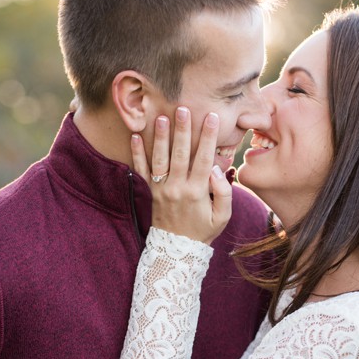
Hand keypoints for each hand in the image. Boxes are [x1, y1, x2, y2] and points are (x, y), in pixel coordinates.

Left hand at [130, 106, 231, 243]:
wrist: (177, 250)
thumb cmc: (203, 230)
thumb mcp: (222, 216)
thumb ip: (223, 192)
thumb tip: (215, 169)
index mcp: (197, 191)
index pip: (203, 158)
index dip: (207, 137)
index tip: (211, 117)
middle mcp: (177, 188)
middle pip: (180, 154)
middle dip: (182, 130)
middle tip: (183, 108)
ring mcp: (161, 189)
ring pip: (160, 159)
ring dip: (160, 137)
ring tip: (161, 117)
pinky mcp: (150, 192)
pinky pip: (141, 170)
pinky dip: (137, 154)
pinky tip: (134, 137)